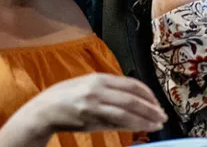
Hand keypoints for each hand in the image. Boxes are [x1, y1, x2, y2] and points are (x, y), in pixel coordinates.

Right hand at [20, 73, 167, 137]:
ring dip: (145, 119)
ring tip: (157, 123)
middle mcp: (98, 90)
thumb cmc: (67, 96)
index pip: (131, 84)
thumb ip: (109, 89)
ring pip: (126, 113)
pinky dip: (131, 126)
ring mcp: (94, 105)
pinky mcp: (90, 119)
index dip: (147, 94)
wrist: (44, 110)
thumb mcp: (88, 84)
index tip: (157, 102)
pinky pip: (115, 123)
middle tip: (163, 115)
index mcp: (99, 78)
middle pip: (132, 99)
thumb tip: (133, 98)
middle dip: (151, 108)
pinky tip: (141, 128)